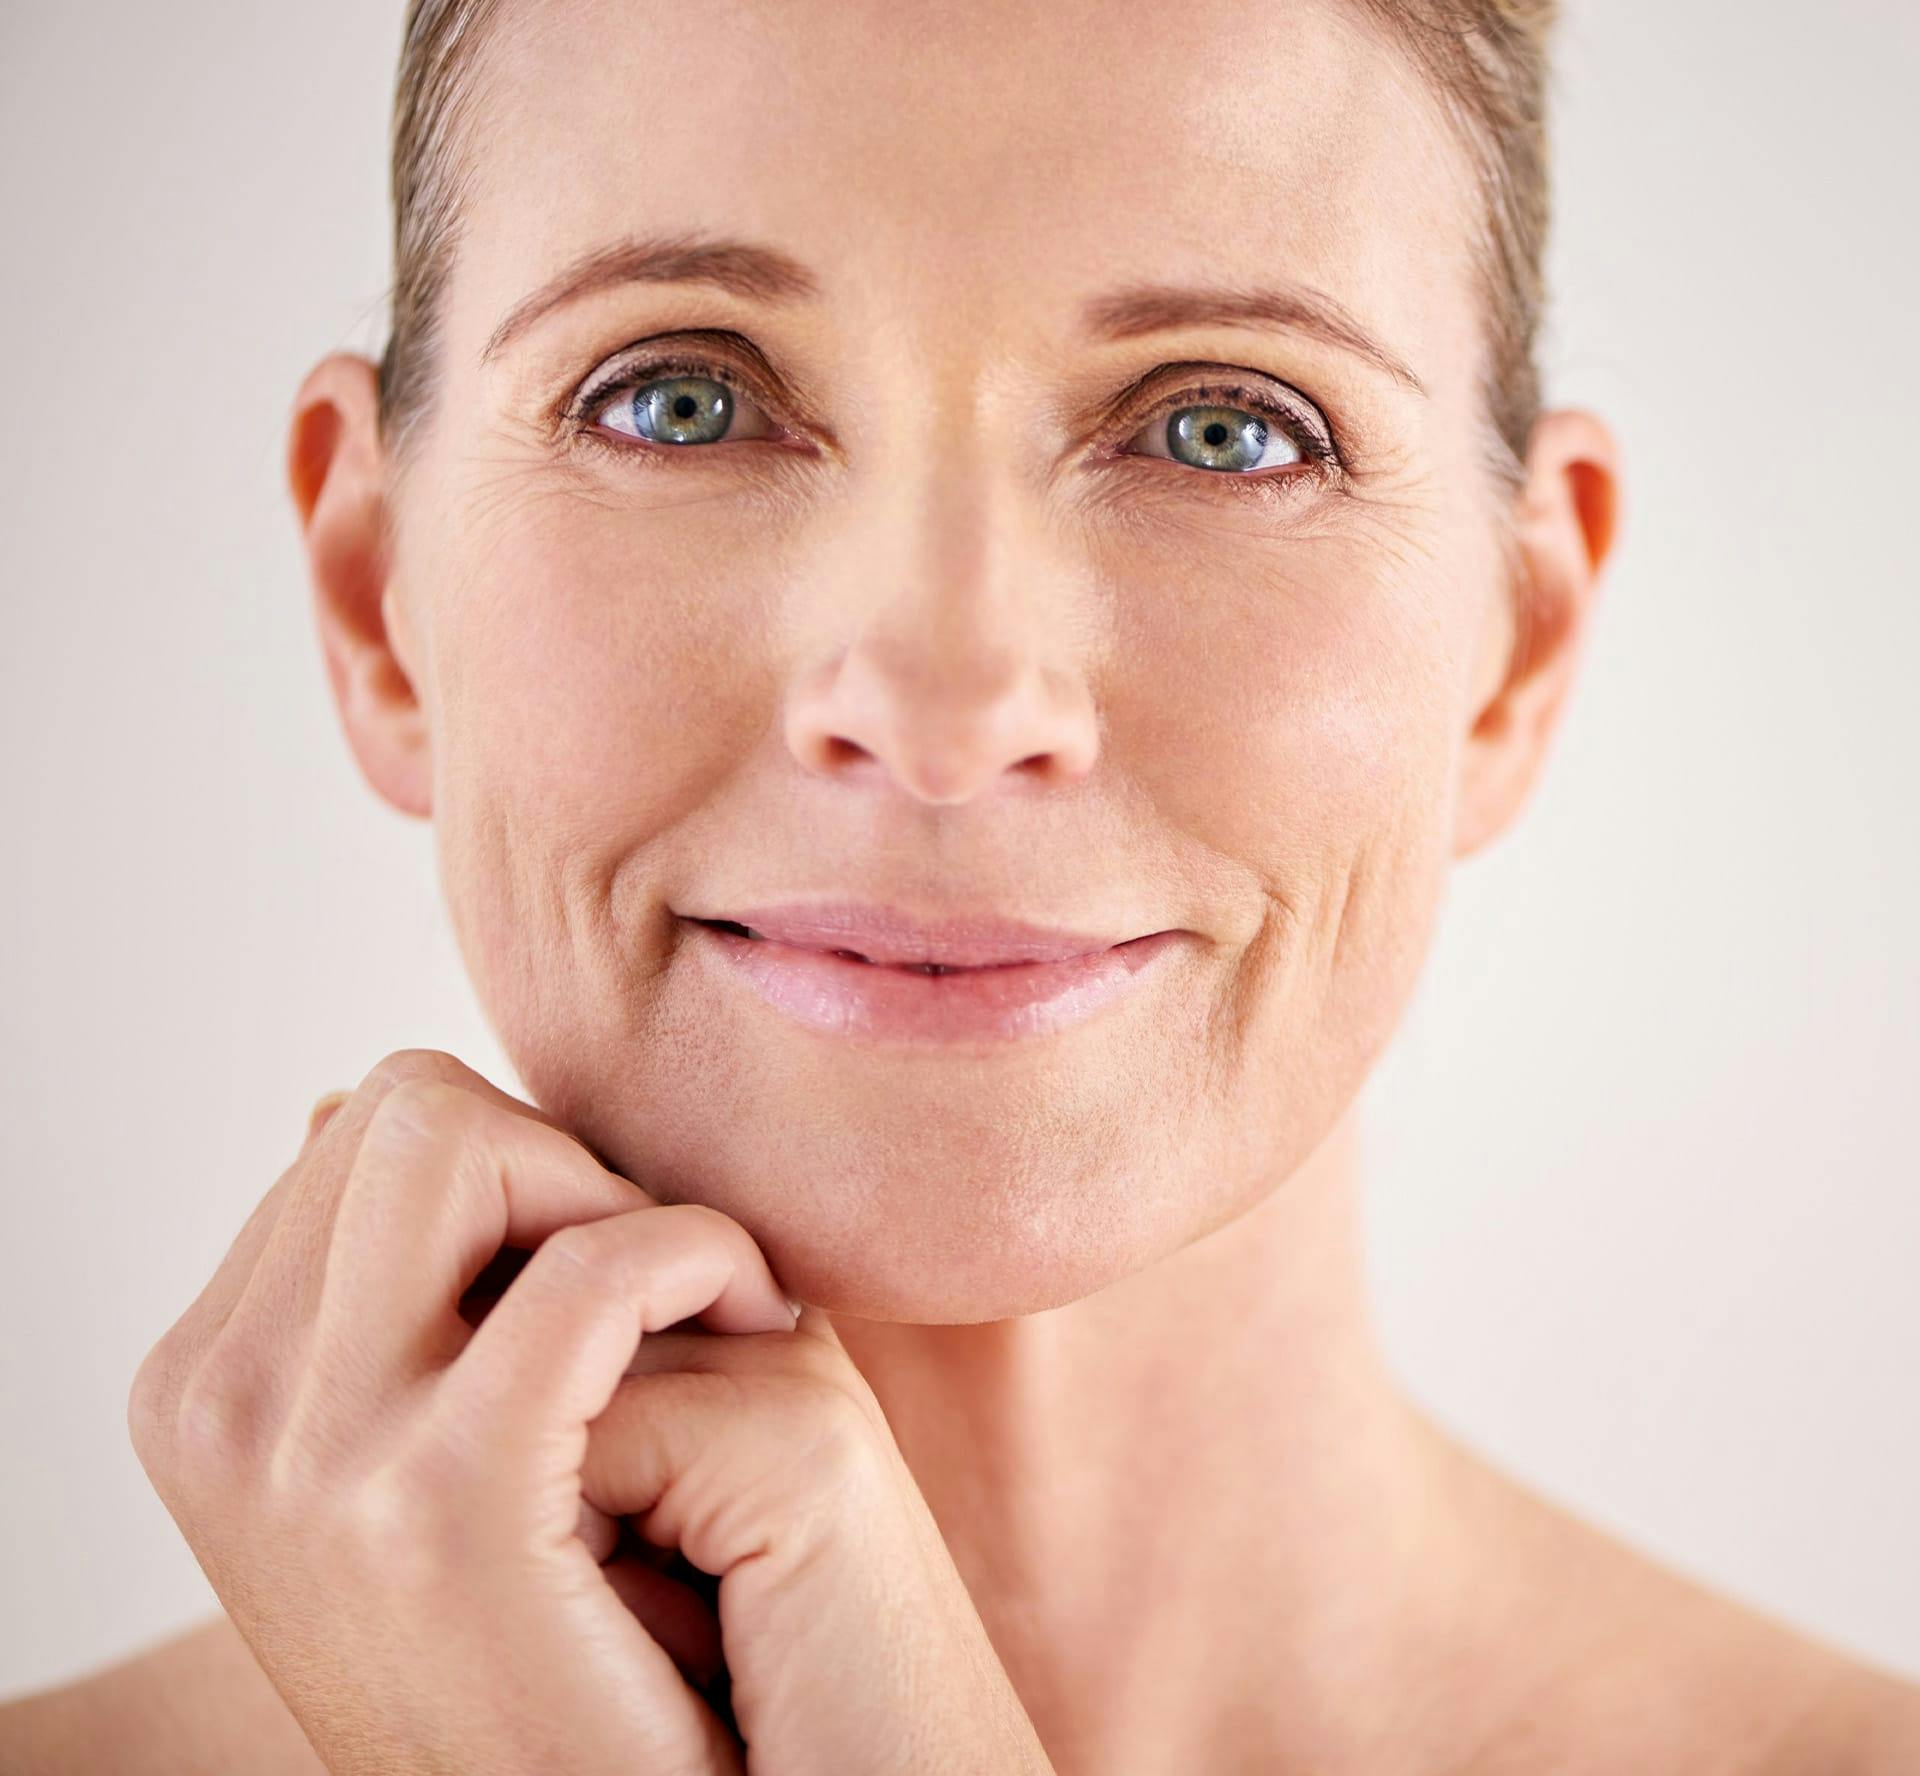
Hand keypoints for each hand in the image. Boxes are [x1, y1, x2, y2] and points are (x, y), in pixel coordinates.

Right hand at [127, 1049, 1052, 1774]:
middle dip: (555, 1166)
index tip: (598, 1270)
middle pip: (407, 1107)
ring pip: (464, 1138)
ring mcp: (312, 1457)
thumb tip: (330, 1103)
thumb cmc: (529, 1625)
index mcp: (202, 1383)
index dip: (516, 1177)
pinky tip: (756, 1321)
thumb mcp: (391, 1446)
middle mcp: (219, 1408)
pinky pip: (592, 1266)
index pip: (368, 1129)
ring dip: (615, 1200)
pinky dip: (697, 1254)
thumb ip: (365, 1286)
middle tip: (652, 1282)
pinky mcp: (447, 1501)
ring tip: (692, 1307)